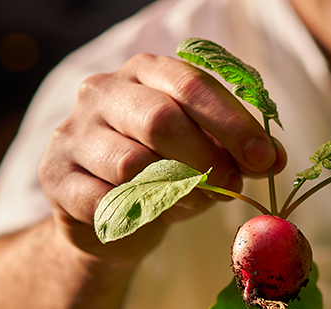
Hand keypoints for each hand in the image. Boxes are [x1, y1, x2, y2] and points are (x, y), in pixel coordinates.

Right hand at [39, 53, 286, 262]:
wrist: (107, 215)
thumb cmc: (165, 172)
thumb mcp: (206, 155)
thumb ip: (236, 152)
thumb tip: (274, 159)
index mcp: (146, 72)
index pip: (191, 85)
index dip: (233, 124)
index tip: (266, 159)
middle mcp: (103, 91)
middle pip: (159, 119)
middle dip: (206, 159)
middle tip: (233, 188)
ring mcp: (73, 132)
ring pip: (130, 163)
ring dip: (175, 191)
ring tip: (195, 201)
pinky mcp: (55, 177)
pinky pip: (103, 201)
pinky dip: (138, 214)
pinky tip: (151, 215)